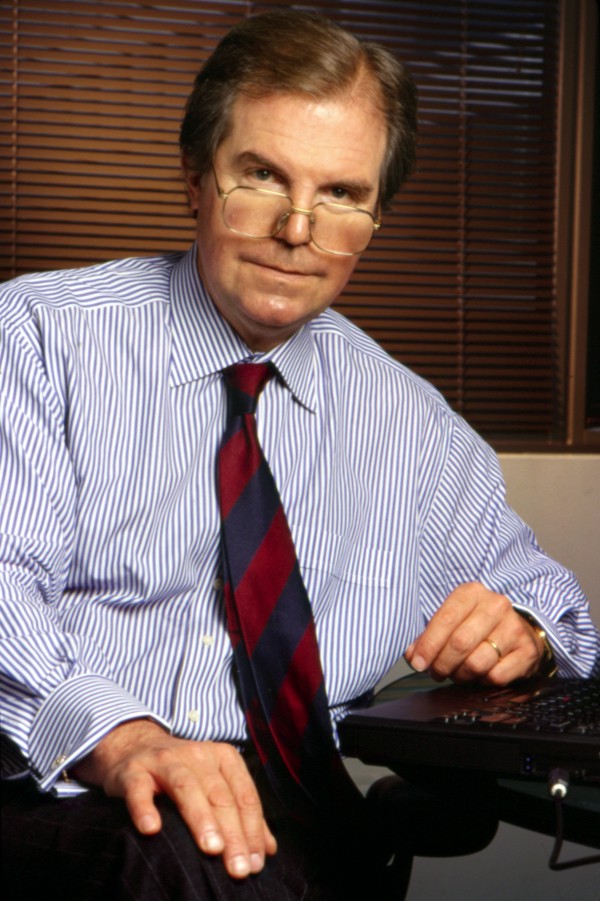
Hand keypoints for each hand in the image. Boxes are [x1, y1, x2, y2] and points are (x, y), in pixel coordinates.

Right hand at [72, 720, 276, 878]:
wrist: (135, 747)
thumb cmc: (183, 773)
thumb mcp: (215, 784)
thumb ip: (241, 813)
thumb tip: (267, 850)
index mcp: (223, 757)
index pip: (244, 794)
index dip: (253, 829)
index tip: (256, 863)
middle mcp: (197, 755)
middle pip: (219, 795)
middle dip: (232, 833)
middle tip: (238, 868)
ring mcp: (164, 761)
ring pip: (186, 787)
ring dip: (200, 818)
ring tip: (212, 849)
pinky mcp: (133, 772)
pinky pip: (139, 789)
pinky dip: (144, 807)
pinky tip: (151, 829)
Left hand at [404, 582, 544, 684]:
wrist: (520, 631)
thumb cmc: (477, 627)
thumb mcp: (453, 621)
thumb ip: (429, 636)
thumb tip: (413, 656)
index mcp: (472, 593)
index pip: (445, 619)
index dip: (428, 645)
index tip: (417, 663)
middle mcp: (495, 605)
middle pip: (460, 643)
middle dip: (442, 664)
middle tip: (436, 672)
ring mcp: (514, 627)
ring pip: (477, 663)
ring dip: (461, 675)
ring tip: (459, 673)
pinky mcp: (527, 650)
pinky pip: (496, 676)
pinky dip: (483, 681)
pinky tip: (482, 673)